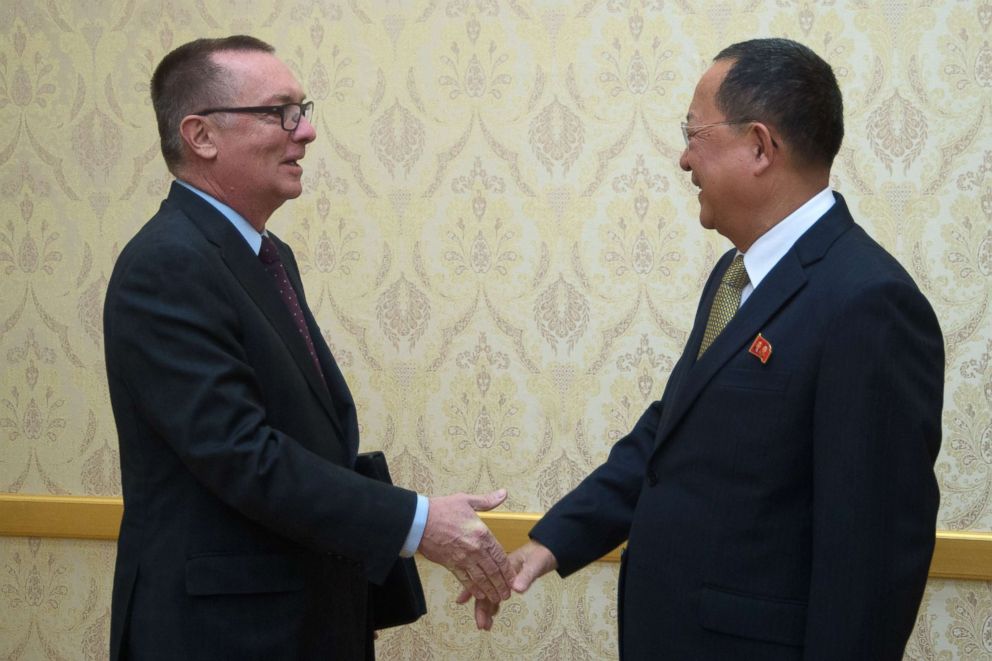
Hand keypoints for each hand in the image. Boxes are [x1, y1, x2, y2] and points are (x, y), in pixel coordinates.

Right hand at [418, 489, 514, 603]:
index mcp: (482, 533)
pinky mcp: (451, 565)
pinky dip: (474, 588)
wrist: (419, 521)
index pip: (500, 555)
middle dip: (501, 584)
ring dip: (490, 590)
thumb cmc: (442, 509)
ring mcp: (463, 558)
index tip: (513, 577)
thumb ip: (487, 501)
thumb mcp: (466, 500)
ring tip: (497, 598)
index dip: (507, 569)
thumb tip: (503, 493)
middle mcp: (475, 548)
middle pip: (493, 570)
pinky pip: (465, 579)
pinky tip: (480, 595)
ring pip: (481, 578)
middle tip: (507, 594)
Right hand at [456, 540, 557, 629]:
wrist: (549, 549)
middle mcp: (499, 572)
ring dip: (486, 610)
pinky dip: (494, 606)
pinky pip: (497, 595)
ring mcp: (503, 578)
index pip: (483, 578)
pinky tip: (492, 615)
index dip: (472, 590)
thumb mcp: (535, 563)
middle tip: (481, 625)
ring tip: (484, 626)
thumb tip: (516, 588)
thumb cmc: (542, 554)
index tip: (461, 602)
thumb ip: (526, 576)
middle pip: (485, 590)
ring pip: (490, 595)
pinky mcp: (509, 583)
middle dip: (481, 608)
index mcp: (502, 565)